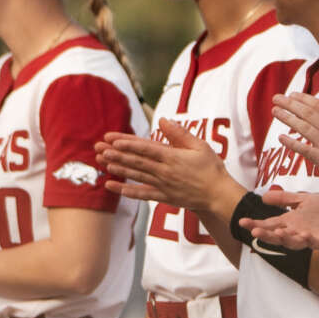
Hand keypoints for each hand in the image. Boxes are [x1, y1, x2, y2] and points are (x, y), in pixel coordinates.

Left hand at [96, 122, 237, 212]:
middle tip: (99, 148)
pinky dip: (126, 190)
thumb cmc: (211, 168)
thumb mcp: (199, 146)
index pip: (146, 148)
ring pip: (136, 175)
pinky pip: (142, 194)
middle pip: (136, 161)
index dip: (127, 143)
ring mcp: (163, 185)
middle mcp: (165, 171)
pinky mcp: (164, 197)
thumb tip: (163, 120)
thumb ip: (179, 133)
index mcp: (173, 157)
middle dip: (116, 154)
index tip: (112, 139)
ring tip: (103, 162)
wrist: (218, 195)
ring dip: (119, 168)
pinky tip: (112, 186)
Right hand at [239, 188, 318, 249]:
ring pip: (292, 242)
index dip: (256, 224)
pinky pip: (312, 242)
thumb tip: (263, 197)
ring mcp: (309, 237)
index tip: (242, 221)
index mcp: (291, 221)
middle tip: (253, 232)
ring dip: (283, 239)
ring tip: (276, 233)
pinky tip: (301, 235)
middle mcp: (296, 231)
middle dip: (265, 234)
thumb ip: (285, 199)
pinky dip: (306, 239)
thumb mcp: (304, 199)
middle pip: (277, 235)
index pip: (270, 224)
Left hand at [269, 94, 318, 193]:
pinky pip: (305, 150)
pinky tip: (281, 138)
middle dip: (291, 104)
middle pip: (309, 113)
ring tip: (275, 111)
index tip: (292, 95)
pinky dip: (292, 143)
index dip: (304, 99)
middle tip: (276, 98)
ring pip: (304, 127)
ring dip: (288, 118)